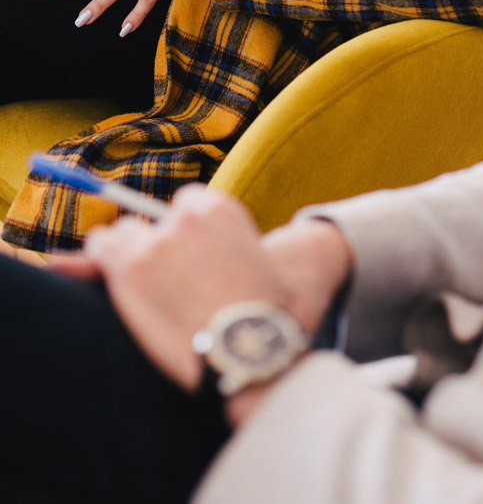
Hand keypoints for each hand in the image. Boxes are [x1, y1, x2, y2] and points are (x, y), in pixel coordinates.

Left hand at [48, 187, 297, 390]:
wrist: (247, 355)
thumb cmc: (262, 318)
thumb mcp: (262, 266)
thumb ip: (238, 244)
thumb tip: (306, 236)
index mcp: (219, 209)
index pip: (185, 205)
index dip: (183, 237)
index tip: (187, 264)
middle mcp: (185, 217)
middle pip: (149, 219)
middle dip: (152, 245)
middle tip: (165, 285)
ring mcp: (155, 241)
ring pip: (119, 235)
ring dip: (123, 257)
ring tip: (141, 292)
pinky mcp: (130, 269)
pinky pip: (98, 251)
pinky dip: (99, 265)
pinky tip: (112, 284)